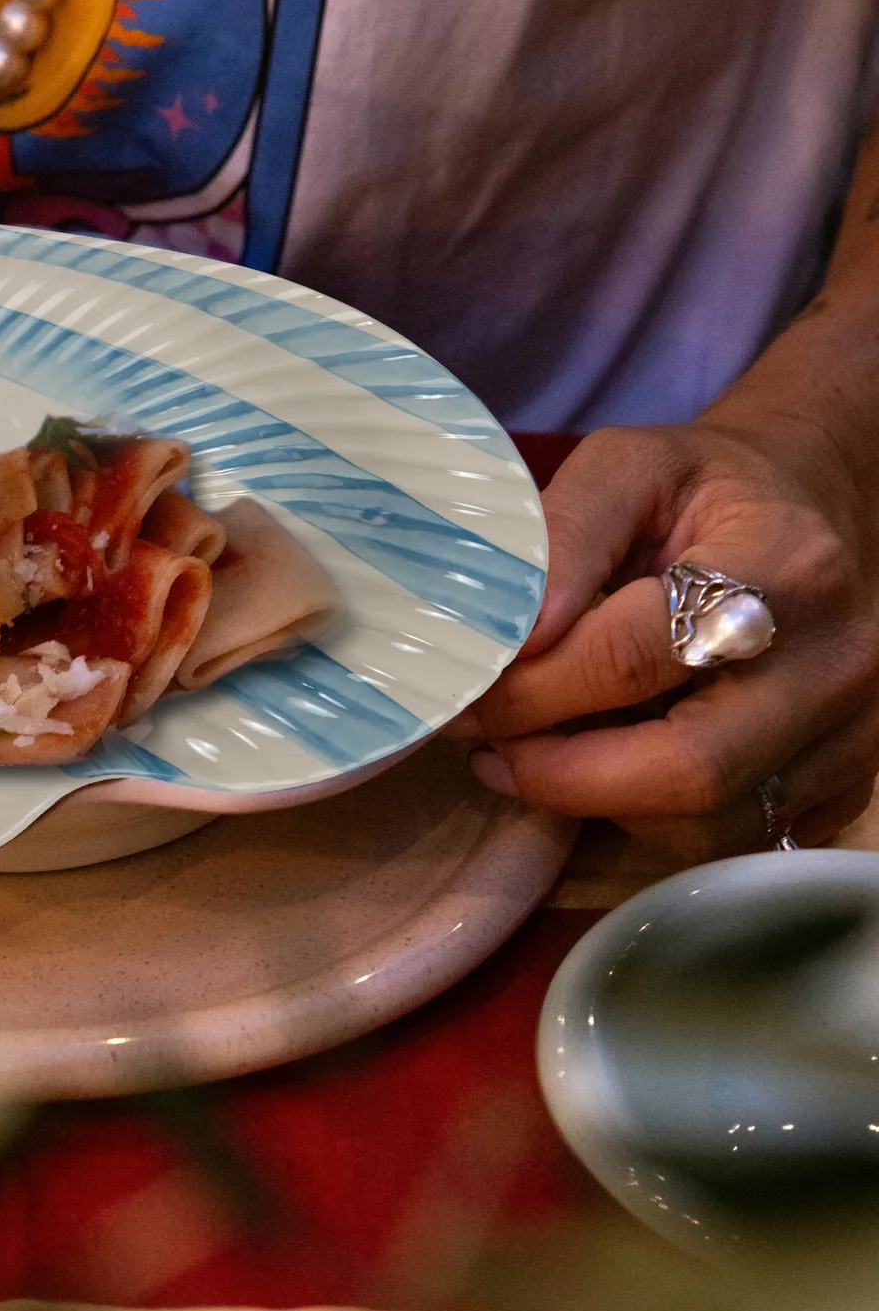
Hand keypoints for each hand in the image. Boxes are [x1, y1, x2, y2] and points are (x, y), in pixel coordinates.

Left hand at [463, 417, 878, 856]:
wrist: (813, 511)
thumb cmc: (708, 492)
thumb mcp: (627, 468)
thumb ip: (563, 537)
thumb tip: (514, 637)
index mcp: (786, 566)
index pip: (636, 659)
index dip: (534, 691)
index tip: (470, 696)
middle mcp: (835, 662)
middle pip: (687, 769)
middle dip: (563, 774)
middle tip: (494, 749)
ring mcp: (852, 736)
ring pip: (703, 826)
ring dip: (601, 802)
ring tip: (543, 752)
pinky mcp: (845, 789)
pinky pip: (727, 842)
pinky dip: (651, 819)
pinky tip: (612, 766)